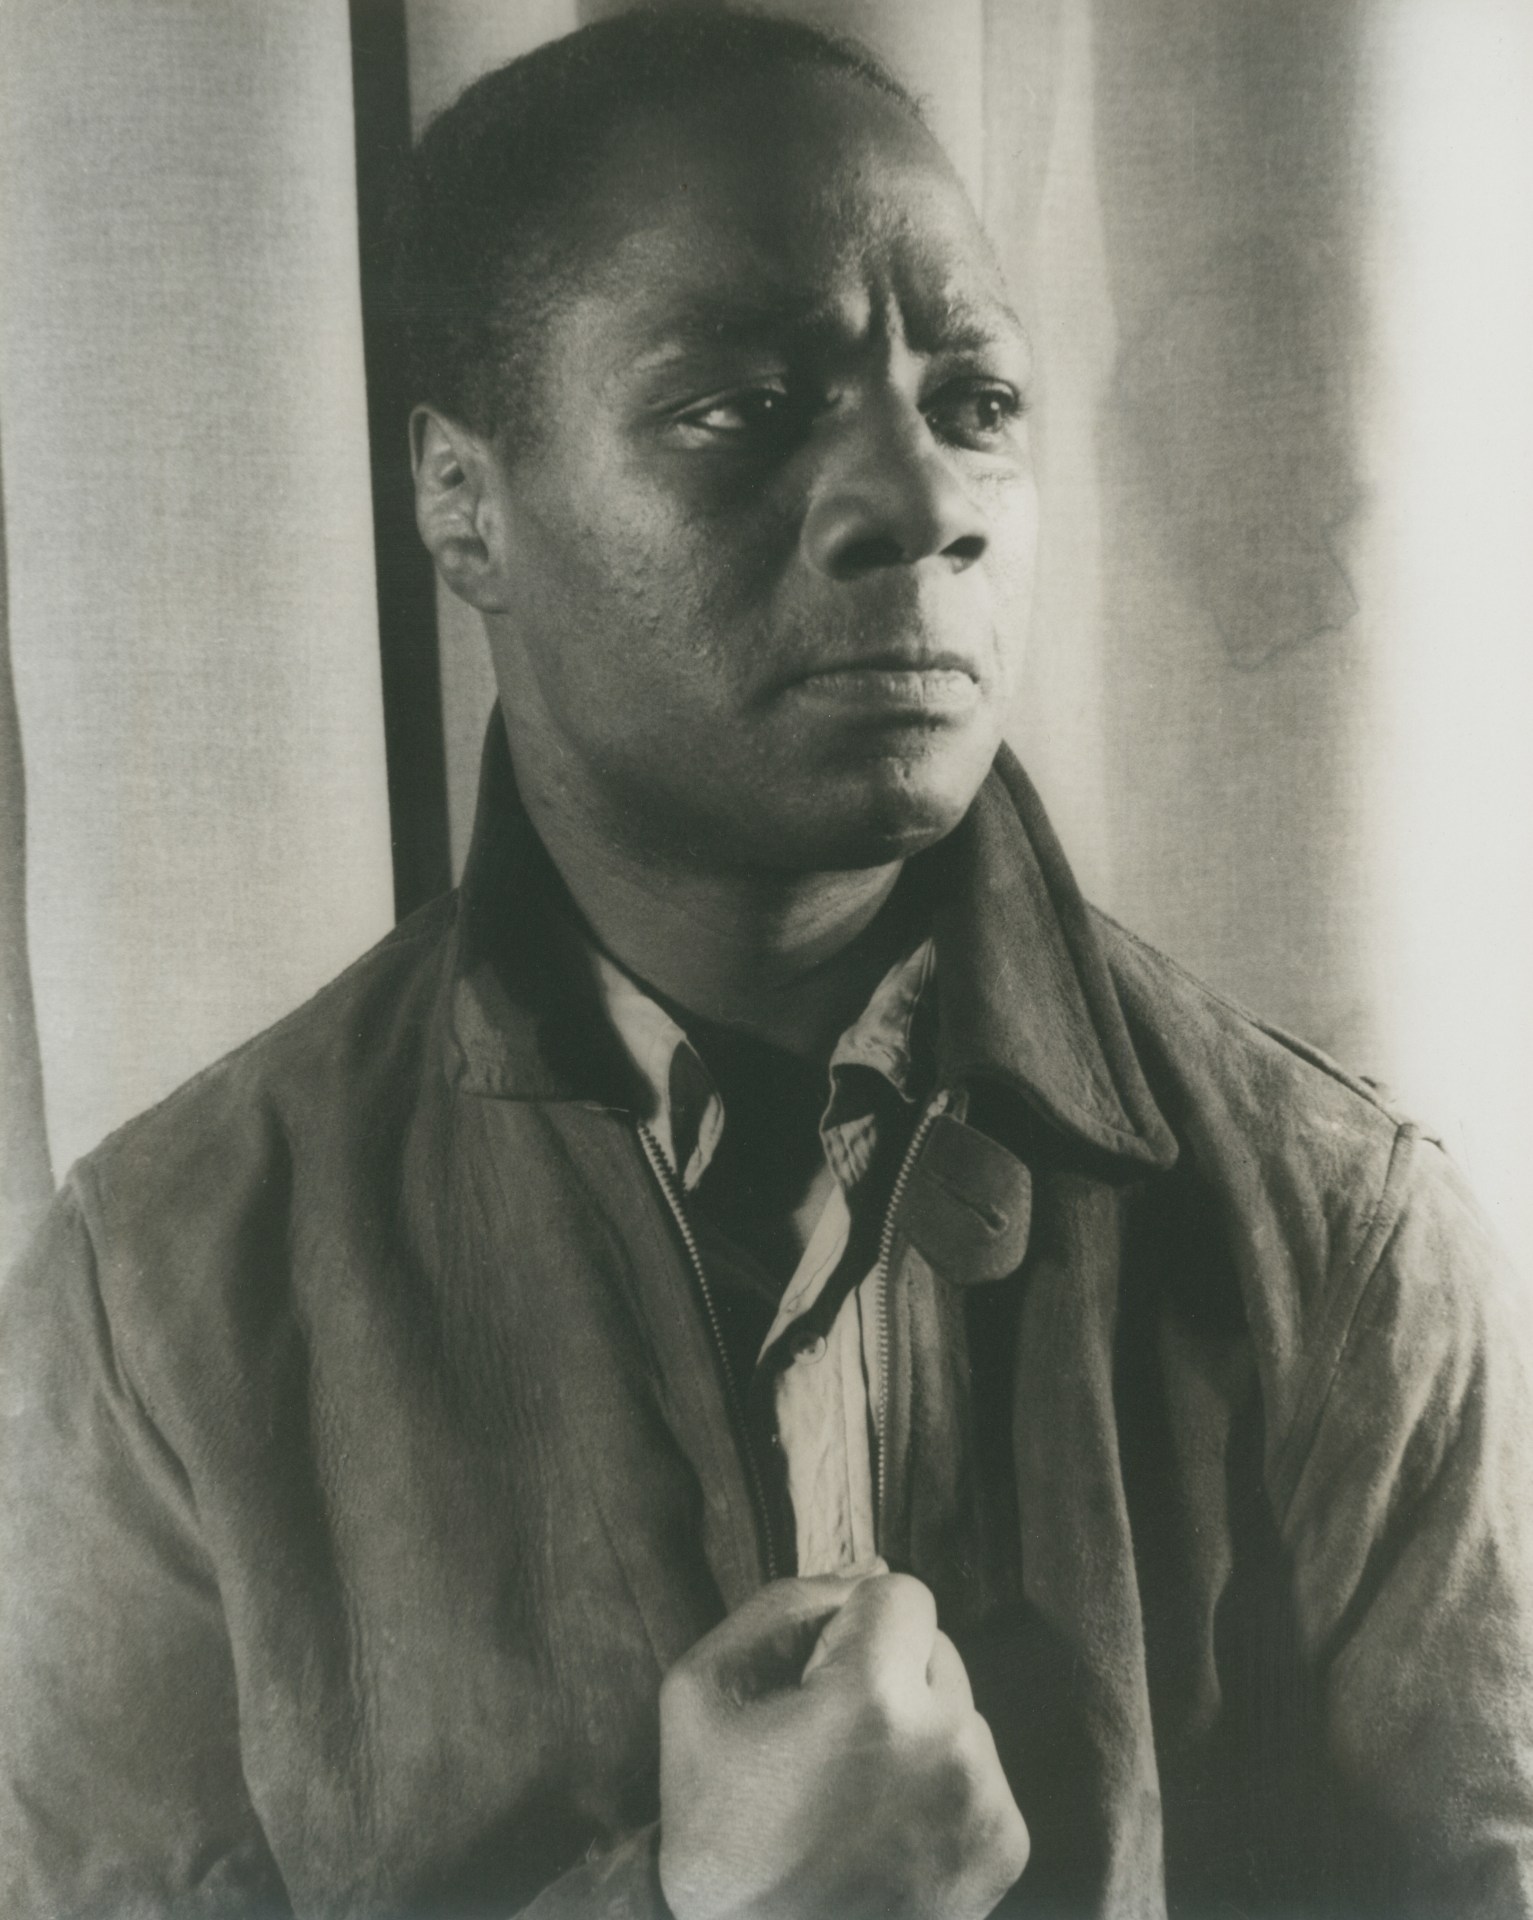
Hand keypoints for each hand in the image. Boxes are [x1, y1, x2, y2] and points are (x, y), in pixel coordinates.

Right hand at [657, 1570, 1028, 1919]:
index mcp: (873, 1694)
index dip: (851, 1627)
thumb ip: (785, 1604)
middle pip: (938, 1648)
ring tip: (855, 1793)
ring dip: (917, 1729)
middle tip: (830, 1744)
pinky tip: (887, 1828)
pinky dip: (942, 1784)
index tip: (815, 1681)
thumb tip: (869, 1566)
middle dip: (888, 1674)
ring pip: (959, 1709)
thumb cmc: (716, 1820)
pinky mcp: (1004, 1848)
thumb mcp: (702, 1687)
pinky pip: (981, 1769)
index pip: (903, 1592)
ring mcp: (983, 1801)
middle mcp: (948, 1741)